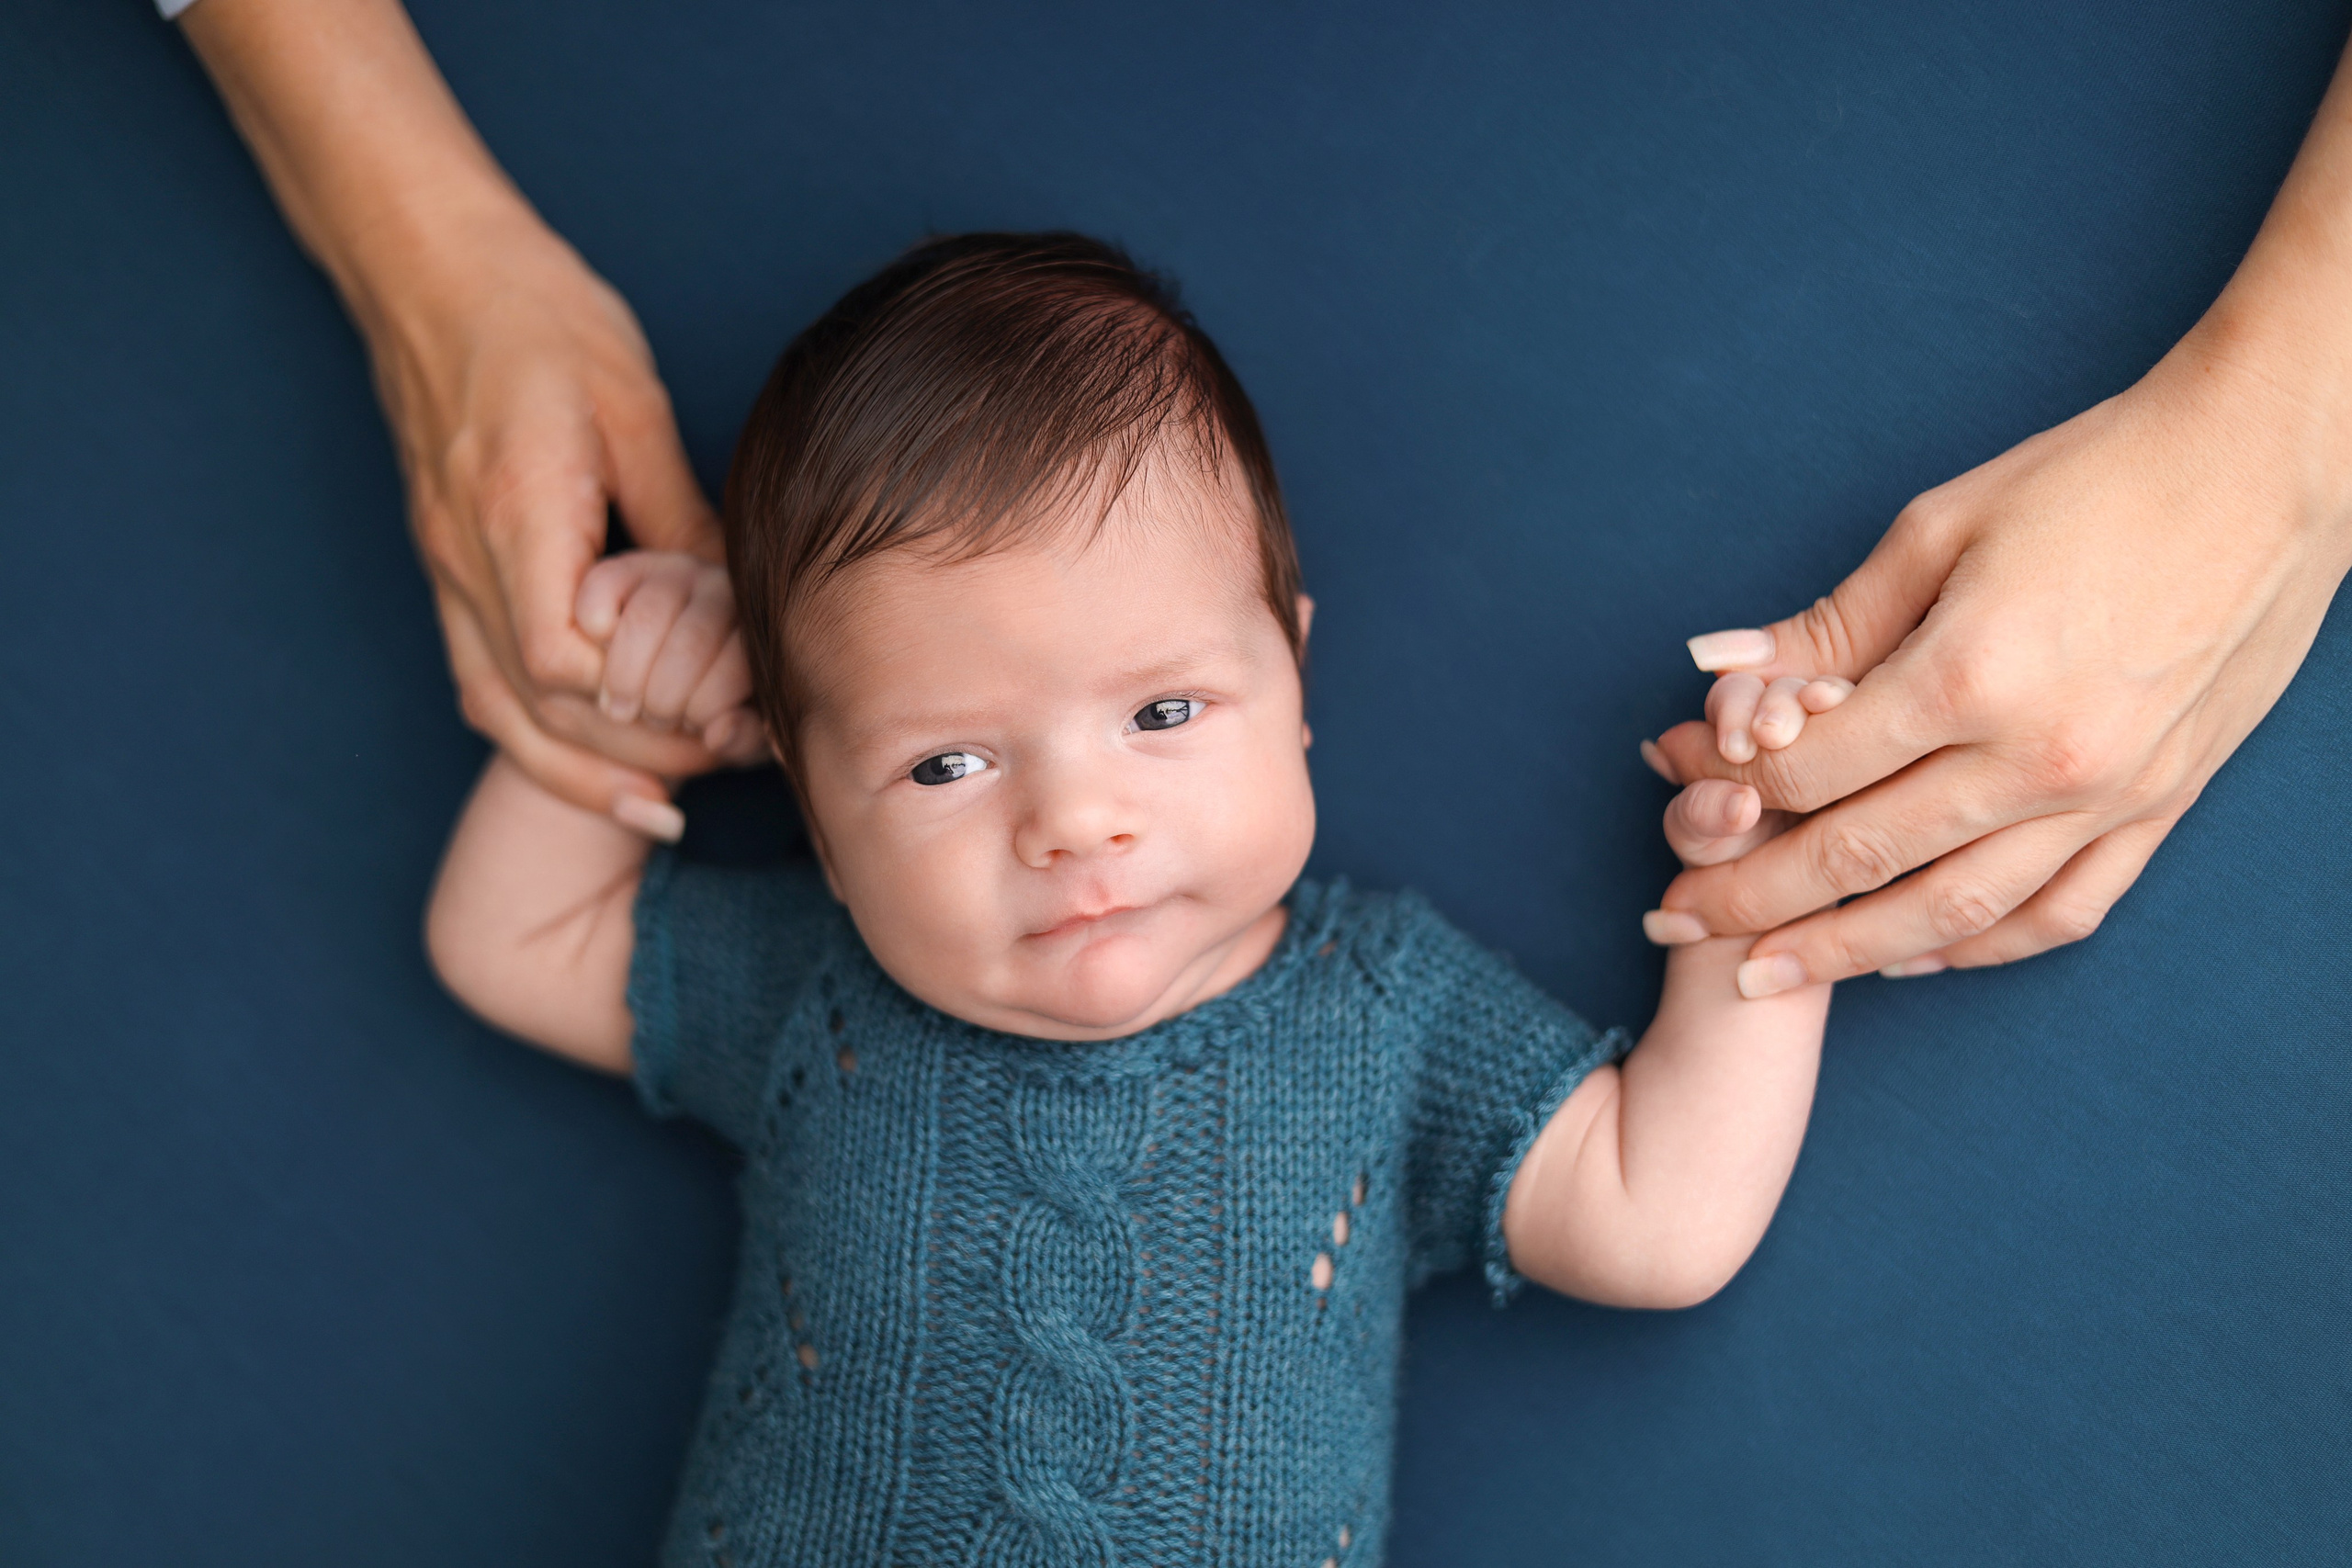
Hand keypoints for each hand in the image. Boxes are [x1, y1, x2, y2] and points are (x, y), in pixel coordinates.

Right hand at [376, 211, 760, 822]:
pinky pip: (478, 680)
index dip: (646, 704)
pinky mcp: (448, 568)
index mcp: (516, 514)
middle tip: (728, 768)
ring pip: (497, 713)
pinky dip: (533, 737)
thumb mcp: (632, 408)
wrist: (432, 270)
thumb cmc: (540, 318)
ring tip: (661, 810)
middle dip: (633, 754)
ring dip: (577, 773)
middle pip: (537, 709)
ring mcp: (446, 569)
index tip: (726, 712)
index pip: (566, 661)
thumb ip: (680, 515)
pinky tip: (592, 761)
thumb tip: (741, 598)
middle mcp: (467, 558)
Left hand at [1643, 349, 2351, 994]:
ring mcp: (2108, 797)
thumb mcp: (1941, 528)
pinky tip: (1913, 959)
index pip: (1812, 768)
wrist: (2268, 469)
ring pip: (1952, 914)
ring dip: (1846, 952)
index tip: (1674, 786)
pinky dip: (1978, 950)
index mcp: (1971, 676)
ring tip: (1764, 976)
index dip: (1729, 783)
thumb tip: (1714, 668)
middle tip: (1672, 918)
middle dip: (1752, 898)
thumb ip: (1828, 624)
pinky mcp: (2161, 809)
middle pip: (1861, 858)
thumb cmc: (2097, 478)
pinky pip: (2058, 913)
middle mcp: (2039, 758)